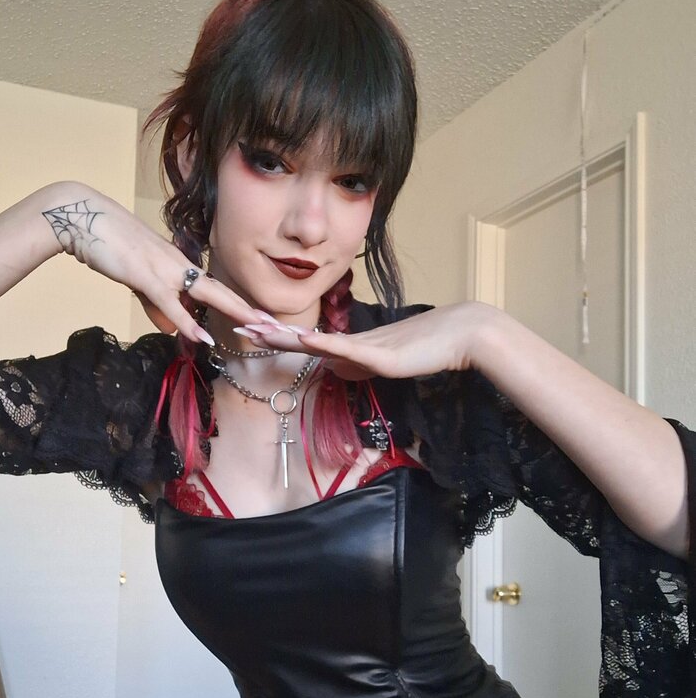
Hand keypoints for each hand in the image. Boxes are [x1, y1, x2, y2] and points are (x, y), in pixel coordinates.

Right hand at [40, 181, 270, 342]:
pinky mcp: (145, 276)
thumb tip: (172, 329)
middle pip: (222, 290)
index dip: (238, 303)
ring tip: (257, 330)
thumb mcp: (136, 280)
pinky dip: (187, 321)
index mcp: (177, 264)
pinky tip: (201, 337)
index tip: (261, 318)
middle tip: (275, 326)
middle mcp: (178, 265)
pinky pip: (171, 303)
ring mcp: (164, 269)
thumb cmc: (108, 245)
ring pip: (206, 294)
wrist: (83, 218)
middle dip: (249, 309)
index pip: (215, 287)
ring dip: (233, 313)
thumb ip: (155, 305)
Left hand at [236, 302, 491, 379]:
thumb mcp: (381, 362)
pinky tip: (305, 339)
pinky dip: (323, 344)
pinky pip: (346, 349)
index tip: (251, 332)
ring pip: (316, 341)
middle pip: (302, 337)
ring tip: (257, 331)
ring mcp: (363, 346)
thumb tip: (331, 369)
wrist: (459, 335)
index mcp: (349, 346)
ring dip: (286, 336)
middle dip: (270, 334)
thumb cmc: (425, 347)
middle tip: (237, 328)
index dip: (278, 337)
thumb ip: (356, 365)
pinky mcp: (379, 354)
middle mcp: (350, 342)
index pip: (305, 342)